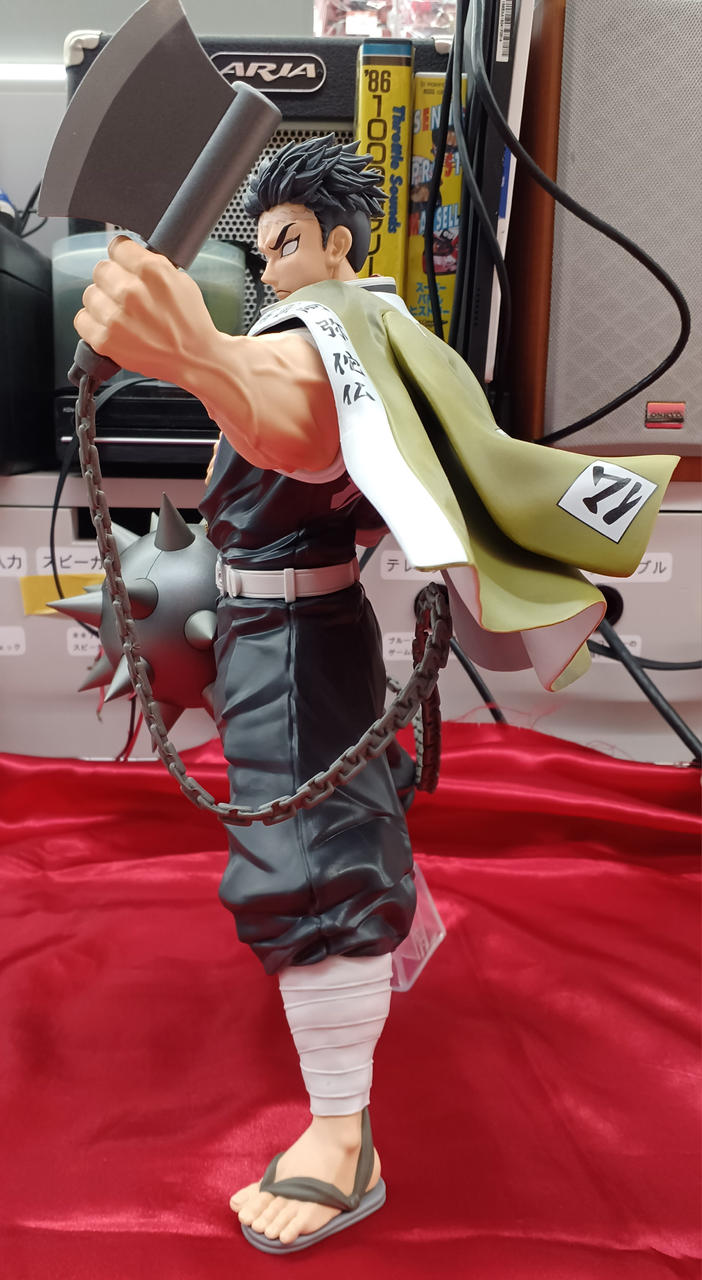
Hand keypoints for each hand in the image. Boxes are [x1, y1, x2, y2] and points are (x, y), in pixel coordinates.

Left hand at [74, 235, 220, 386]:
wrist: (195, 359)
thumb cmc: (190, 324)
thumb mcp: (181, 281)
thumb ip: (152, 264)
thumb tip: (130, 256)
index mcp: (152, 271)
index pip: (117, 247)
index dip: (123, 257)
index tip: (126, 266)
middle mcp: (131, 291)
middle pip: (100, 269)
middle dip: (113, 279)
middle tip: (127, 295)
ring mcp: (116, 317)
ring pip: (89, 294)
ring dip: (102, 302)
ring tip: (121, 314)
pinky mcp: (106, 340)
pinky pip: (82, 319)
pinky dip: (93, 322)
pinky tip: (110, 326)